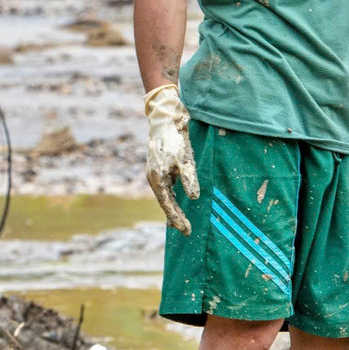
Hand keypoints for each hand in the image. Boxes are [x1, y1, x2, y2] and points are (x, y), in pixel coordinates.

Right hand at [144, 84, 199, 234]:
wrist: (166, 118)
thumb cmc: (174, 139)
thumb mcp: (184, 159)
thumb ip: (189, 179)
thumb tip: (193, 198)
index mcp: (157, 179)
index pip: (168, 205)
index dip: (178, 219)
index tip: (187, 231)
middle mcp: (154, 178)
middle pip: (165, 203)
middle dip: (175, 217)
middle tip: (186, 231)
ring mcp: (156, 172)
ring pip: (165, 195)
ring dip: (173, 208)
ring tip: (179, 221)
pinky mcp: (161, 165)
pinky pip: (166, 186)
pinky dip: (172, 196)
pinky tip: (177, 198)